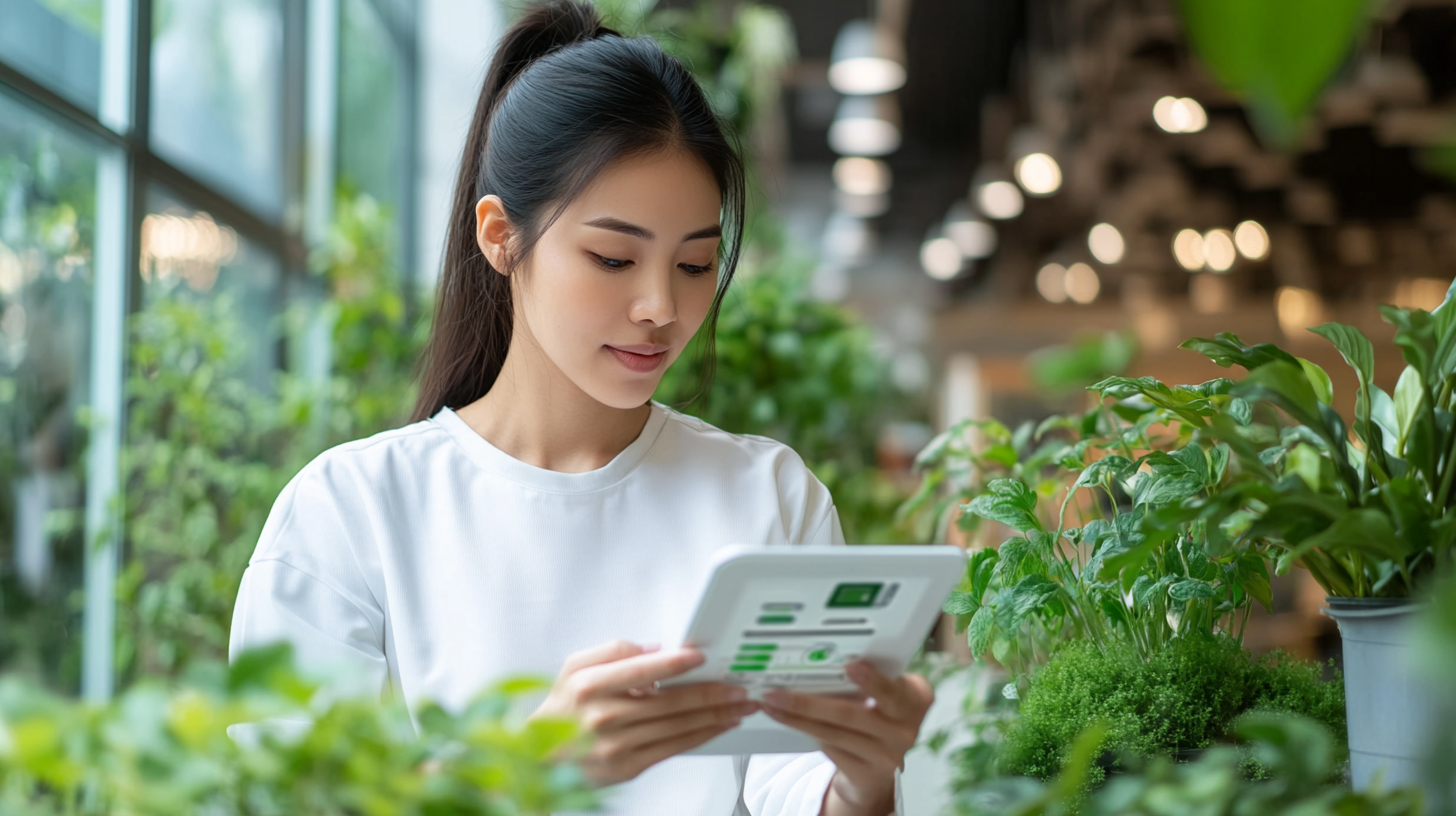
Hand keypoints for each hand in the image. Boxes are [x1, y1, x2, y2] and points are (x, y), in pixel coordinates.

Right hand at [533, 640, 759, 785]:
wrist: (539, 758)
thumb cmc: (560, 709)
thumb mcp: (574, 667)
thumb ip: (612, 650)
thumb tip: (653, 648)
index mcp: (590, 686)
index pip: (642, 670)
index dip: (675, 663)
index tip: (701, 656)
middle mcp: (604, 717)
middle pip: (669, 702)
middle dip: (710, 693)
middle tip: (737, 686)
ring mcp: (617, 746)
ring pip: (677, 727)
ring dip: (714, 716)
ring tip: (738, 705)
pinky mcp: (627, 768)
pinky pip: (673, 749)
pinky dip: (701, 736)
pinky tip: (718, 725)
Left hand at [759, 661, 932, 815]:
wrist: (880, 765)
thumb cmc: (879, 714)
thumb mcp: (886, 694)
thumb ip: (870, 679)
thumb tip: (821, 661)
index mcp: (916, 699)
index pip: (893, 688)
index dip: (872, 680)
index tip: (850, 666)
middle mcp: (907, 729)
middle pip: (851, 713)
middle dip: (809, 703)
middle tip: (778, 693)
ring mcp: (888, 755)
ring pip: (833, 733)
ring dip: (797, 718)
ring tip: (773, 705)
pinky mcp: (868, 774)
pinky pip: (830, 748)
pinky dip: (806, 731)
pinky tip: (788, 720)